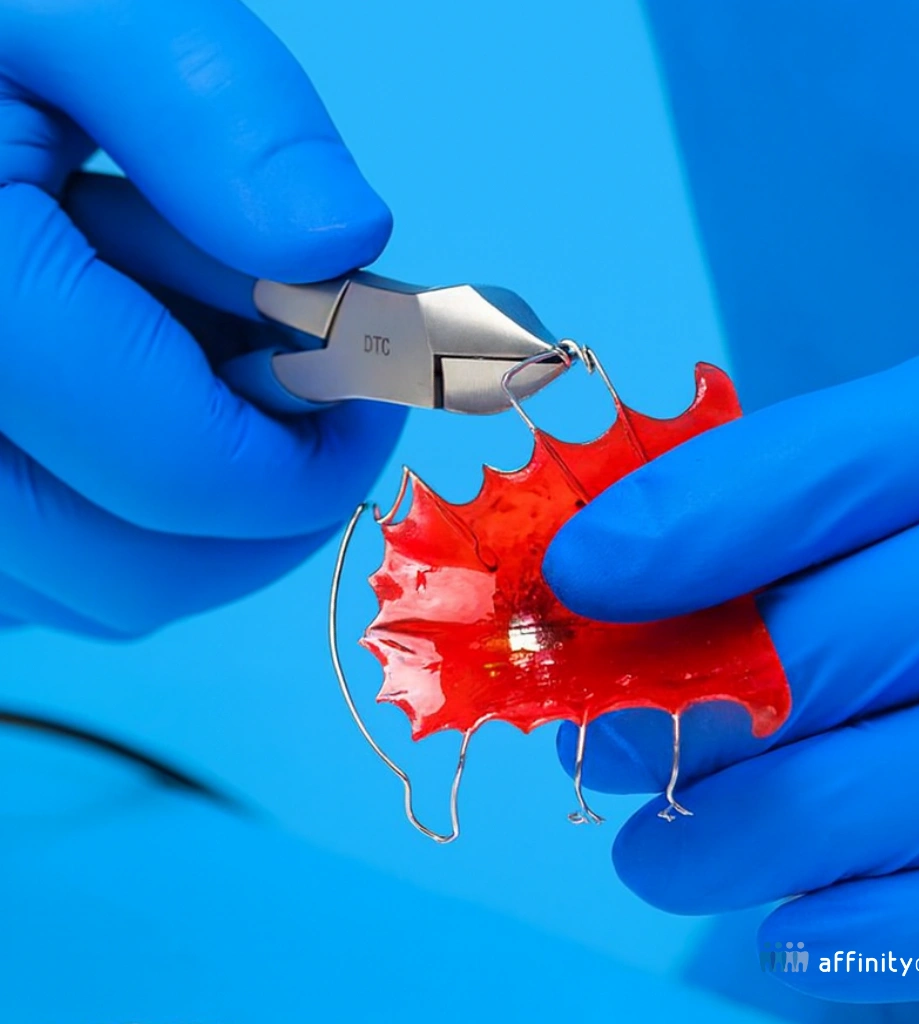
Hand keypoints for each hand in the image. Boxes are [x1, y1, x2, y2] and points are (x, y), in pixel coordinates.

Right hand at [0, 0, 402, 636]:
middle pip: (155, 571)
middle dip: (268, 485)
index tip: (375, 370)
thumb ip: (214, 111)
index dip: (327, 444)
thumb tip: (339, 241)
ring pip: (103, 584)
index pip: (198, 477)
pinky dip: (124, 501)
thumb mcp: (76, 7)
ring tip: (171, 334)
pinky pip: (52, 570)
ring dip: (195, 491)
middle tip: (296, 365)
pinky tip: (114, 377)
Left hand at [544, 337, 918, 1002]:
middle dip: (699, 697)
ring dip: (750, 830)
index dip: (699, 517)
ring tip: (659, 857)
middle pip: (864, 630)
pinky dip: (878, 932)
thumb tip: (601, 590)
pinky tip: (791, 932)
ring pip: (912, 780)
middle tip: (603, 741)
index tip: (581, 572)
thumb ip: (772, 514)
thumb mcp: (895, 487)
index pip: (844, 458)